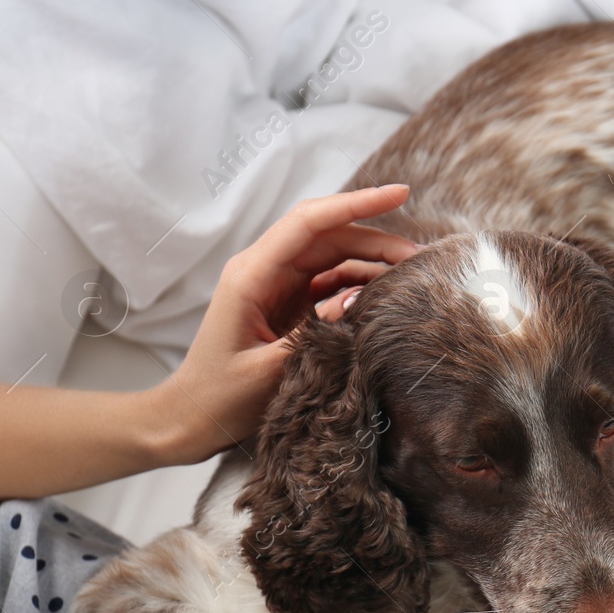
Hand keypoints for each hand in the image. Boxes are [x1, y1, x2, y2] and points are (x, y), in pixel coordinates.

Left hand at [148, 185, 419, 463]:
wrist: (191, 418)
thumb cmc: (220, 398)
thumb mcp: (271, 370)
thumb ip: (317, 332)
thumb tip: (360, 298)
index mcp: (251, 275)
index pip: (309, 224)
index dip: (355, 205)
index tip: (400, 194)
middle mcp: (264, 271)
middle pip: (328, 236)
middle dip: (376, 238)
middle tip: (422, 258)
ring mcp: (277, 286)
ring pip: (333, 257)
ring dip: (372, 262)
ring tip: (413, 277)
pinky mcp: (288, 305)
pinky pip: (331, 283)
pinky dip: (360, 285)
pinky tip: (387, 296)